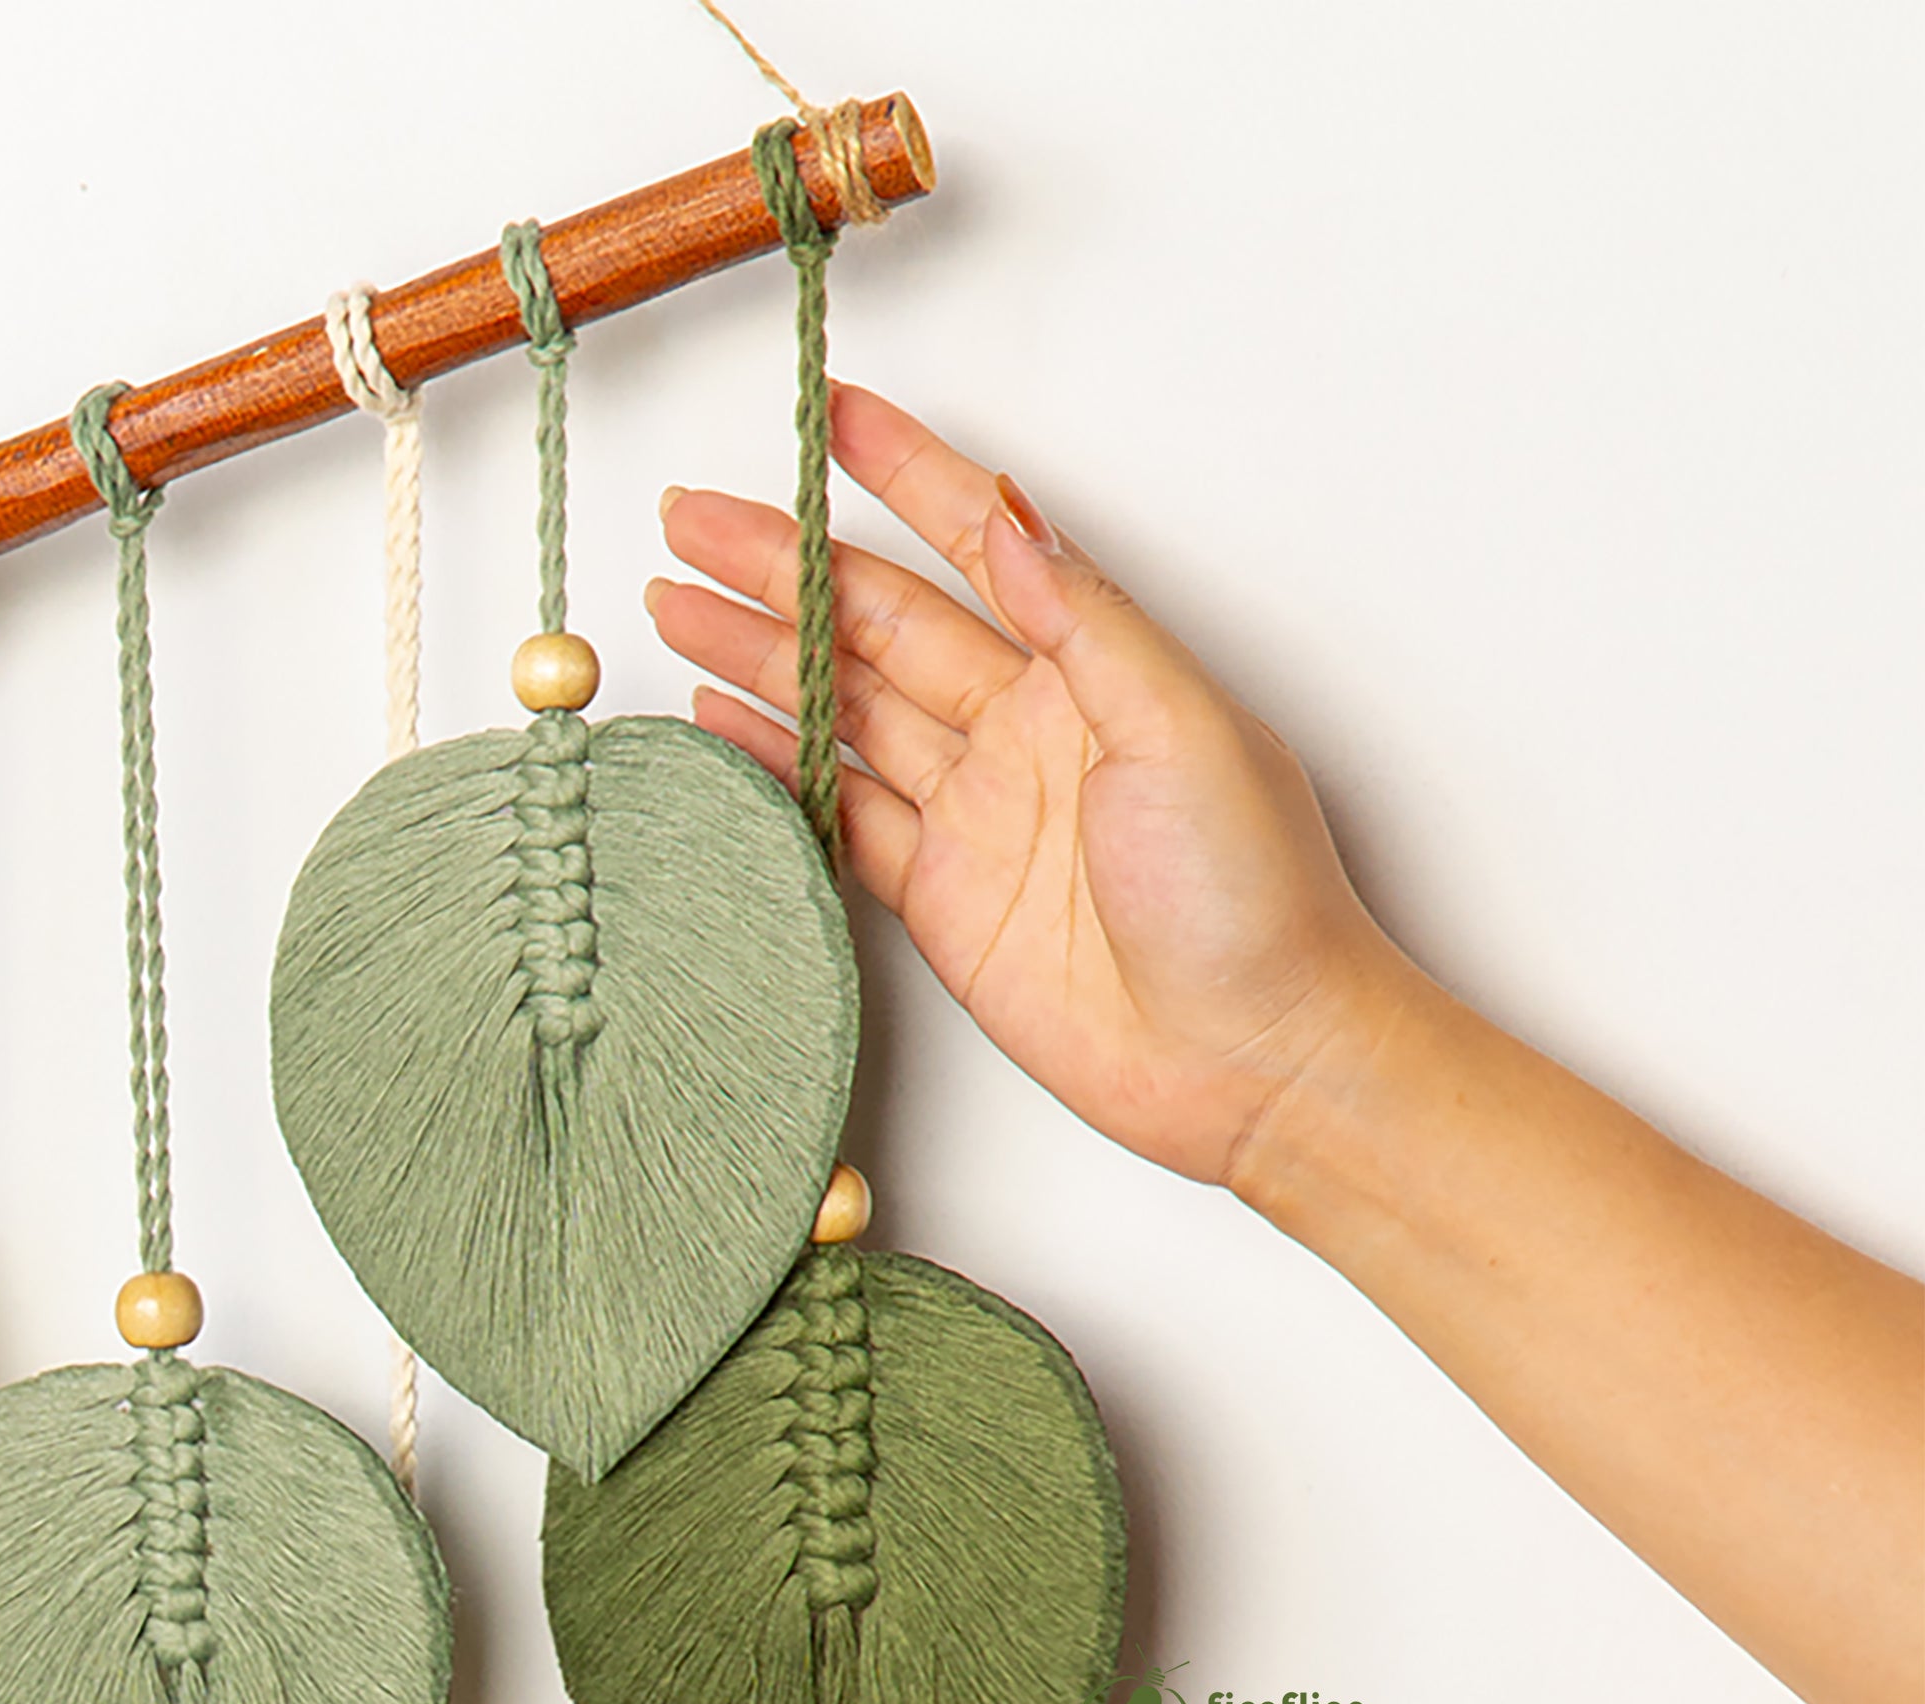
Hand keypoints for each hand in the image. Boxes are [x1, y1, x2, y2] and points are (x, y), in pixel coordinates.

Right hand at [647, 383, 1416, 1185]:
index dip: (901, 476)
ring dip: (761, 657)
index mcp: (1091, 670)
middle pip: (879, 625)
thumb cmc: (1253, 897)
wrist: (1253, 1062)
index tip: (830, 416)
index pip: (975, 545)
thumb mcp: (1183, 727)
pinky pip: (844, 815)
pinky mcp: (944, 898)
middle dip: (784, 566)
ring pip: (845, 712)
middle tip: (693, 521)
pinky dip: (780, 767)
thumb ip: (1085, 620)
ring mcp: (978, 812)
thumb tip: (1008, 514)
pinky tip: (725, 721)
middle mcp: (1026, 729)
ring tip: (676, 607)